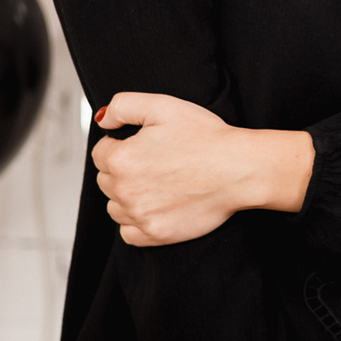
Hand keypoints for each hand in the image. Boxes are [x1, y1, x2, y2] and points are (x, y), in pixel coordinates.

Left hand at [92, 92, 313, 245]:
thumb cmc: (207, 138)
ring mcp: (140, 215)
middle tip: (153, 162)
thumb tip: (102, 121)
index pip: (100, 153)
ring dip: (127, 196)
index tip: (142, 145)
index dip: (119, 145)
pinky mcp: (156, 234)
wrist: (239, 169)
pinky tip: (154, 207)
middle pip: (105, 180)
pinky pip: (128, 233)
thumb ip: (123, 106)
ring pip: (115, 207)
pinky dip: (135, 222)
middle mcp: (125, 190)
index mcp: (121, 158)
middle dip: (122, 170)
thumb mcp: (163, 106)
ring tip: (155, 184)